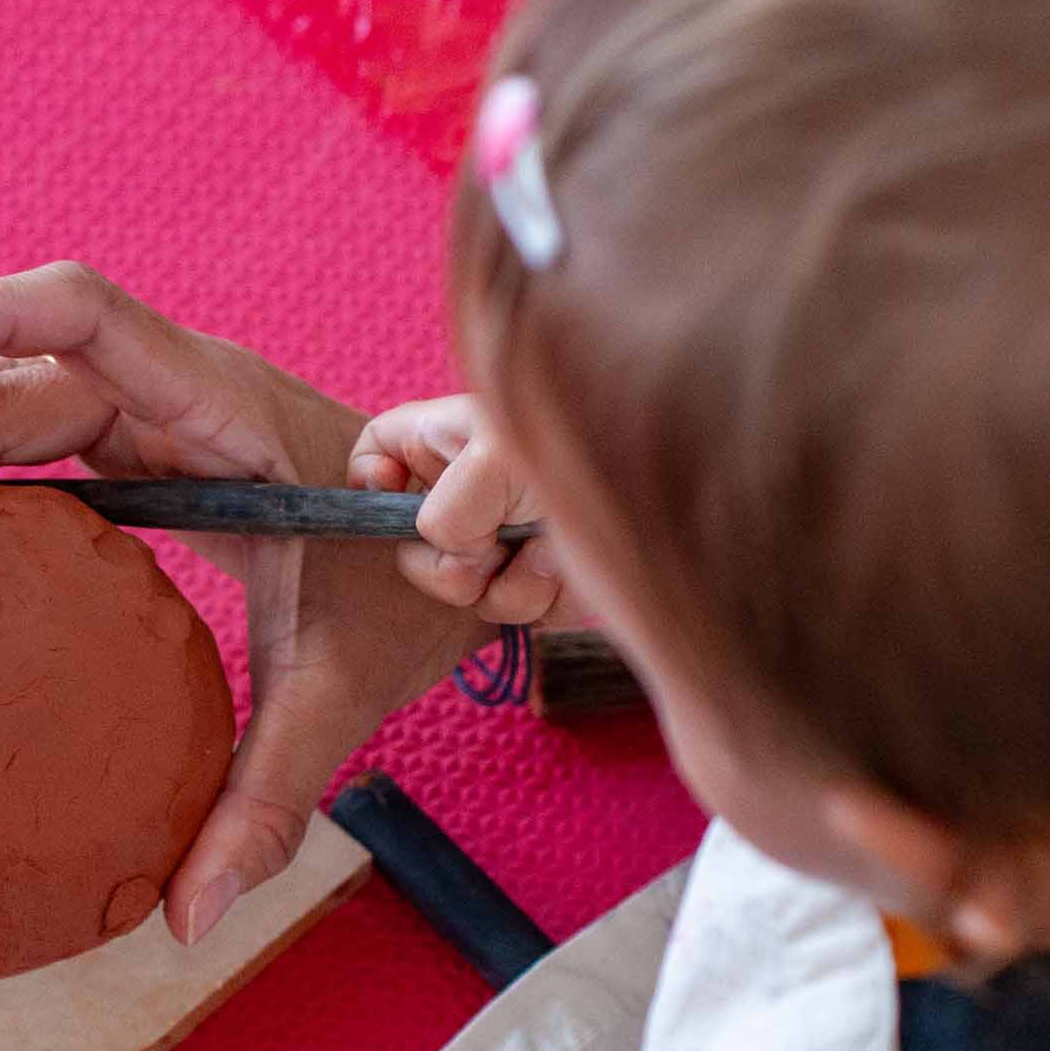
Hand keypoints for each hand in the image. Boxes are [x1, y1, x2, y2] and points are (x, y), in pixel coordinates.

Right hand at [0, 264, 490, 943]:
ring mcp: (145, 413)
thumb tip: (190, 920)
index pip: (87, 323)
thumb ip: (271, 793)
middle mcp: (171, 391)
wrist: (467, 536)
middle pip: (9, 381)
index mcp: (223, 408)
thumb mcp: (346, 690)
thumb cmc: (410, 589)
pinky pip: (22, 404)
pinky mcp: (129, 444)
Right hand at [350, 393, 577, 628]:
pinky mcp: (540, 579)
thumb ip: (450, 505)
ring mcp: (504, 535)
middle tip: (493, 543)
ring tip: (548, 546)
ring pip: (463, 590)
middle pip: (411, 544)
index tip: (390, 499)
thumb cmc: (595, 446)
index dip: (369, 484)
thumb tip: (449, 553)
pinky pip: (511, 612)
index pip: (375, 453)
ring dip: (508, 583)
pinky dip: (543, 599)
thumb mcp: (501, 457)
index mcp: (450, 438)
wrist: (679, 500)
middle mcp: (472, 487)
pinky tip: (570, 567)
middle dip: (453, 561)